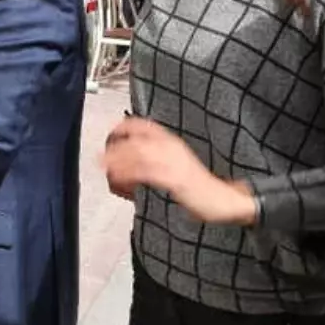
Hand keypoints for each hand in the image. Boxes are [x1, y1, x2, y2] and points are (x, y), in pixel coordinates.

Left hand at [102, 117, 257, 225]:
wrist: (224, 199)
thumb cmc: (197, 186)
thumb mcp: (175, 165)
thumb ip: (154, 161)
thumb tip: (127, 166)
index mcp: (172, 141)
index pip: (144, 125)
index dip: (124, 126)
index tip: (110, 133)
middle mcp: (171, 147)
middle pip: (135, 141)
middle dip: (114, 150)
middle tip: (100, 160)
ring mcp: (173, 162)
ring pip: (137, 155)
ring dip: (118, 163)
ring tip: (105, 171)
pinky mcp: (174, 178)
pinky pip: (145, 173)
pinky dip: (129, 176)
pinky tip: (119, 181)